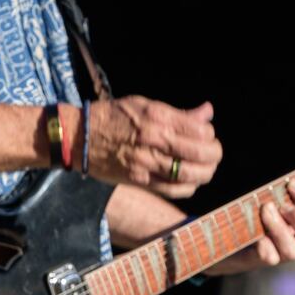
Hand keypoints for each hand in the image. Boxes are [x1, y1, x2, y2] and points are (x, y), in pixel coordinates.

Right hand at [85, 96, 222, 196]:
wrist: (79, 137)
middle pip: (201, 153)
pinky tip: (190, 181)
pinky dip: (188, 187)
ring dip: (206, 173)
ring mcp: (147, 163)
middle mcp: (154, 140)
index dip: (210, 134)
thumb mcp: (146, 104)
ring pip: (190, 175)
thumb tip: (208, 111)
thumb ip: (179, 113)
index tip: (207, 135)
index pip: (201, 131)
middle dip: (214, 154)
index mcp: (158, 117)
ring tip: (207, 168)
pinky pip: (173, 189)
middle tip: (214, 153)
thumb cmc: (114, 116)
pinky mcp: (139, 180)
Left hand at [209, 179, 294, 273]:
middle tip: (280, 203)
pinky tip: (257, 232)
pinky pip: (270, 257)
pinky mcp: (265, 260)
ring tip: (266, 209)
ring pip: (293, 251)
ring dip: (279, 228)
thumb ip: (285, 194)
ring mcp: (284, 255)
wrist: (238, 239)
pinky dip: (264, 244)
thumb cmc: (262, 213)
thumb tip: (285, 179)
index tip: (291, 183)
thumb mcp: (277, 202)